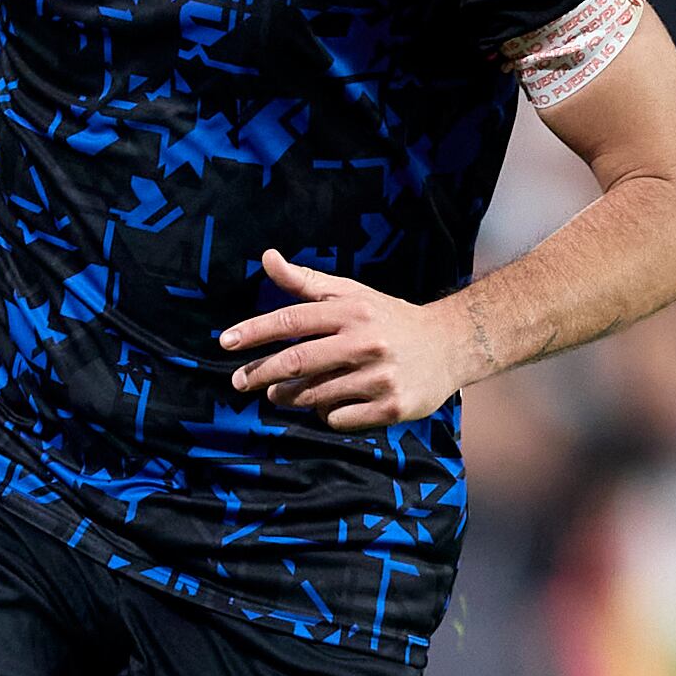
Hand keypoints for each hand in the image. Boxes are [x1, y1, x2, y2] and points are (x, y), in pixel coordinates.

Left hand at [217, 249, 475, 432]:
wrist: (451, 345)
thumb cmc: (388, 318)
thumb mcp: (351, 294)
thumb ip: (306, 281)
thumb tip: (266, 257)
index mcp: (352, 310)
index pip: (293, 319)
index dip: (255, 331)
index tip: (225, 342)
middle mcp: (365, 341)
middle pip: (298, 362)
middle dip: (261, 373)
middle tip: (239, 382)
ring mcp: (379, 376)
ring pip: (314, 395)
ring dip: (291, 397)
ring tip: (281, 394)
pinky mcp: (392, 406)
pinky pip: (339, 418)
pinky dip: (326, 414)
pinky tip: (329, 404)